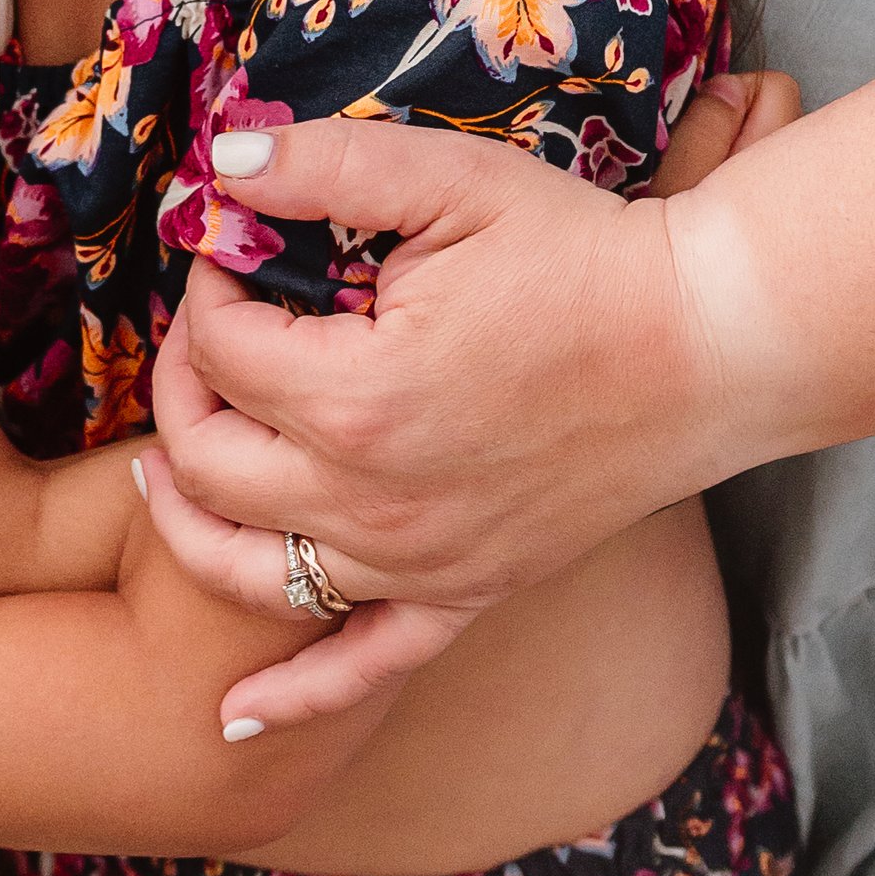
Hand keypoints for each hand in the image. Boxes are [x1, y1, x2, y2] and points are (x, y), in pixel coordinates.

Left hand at [143, 72, 800, 716]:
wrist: (714, 344)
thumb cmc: (589, 257)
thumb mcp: (456, 181)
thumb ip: (328, 166)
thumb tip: (221, 160)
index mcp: (358, 396)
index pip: (222, 349)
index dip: (210, 290)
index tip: (236, 255)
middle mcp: (373, 499)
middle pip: (207, 462)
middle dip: (181, 388)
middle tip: (205, 337)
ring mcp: (418, 561)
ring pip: (248, 572)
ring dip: (187, 523)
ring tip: (160, 477)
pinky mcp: (466, 593)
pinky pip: (365, 667)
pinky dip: (295, 697)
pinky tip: (233, 715)